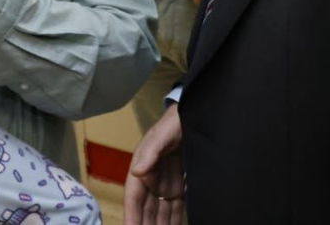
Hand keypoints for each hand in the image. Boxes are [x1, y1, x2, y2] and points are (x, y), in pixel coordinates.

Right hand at [124, 102, 184, 224]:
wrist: (198, 115)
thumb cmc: (176, 121)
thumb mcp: (163, 133)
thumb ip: (151, 151)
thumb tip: (136, 171)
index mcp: (142, 168)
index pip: (134, 198)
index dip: (132, 216)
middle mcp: (151, 180)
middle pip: (147, 210)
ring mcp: (166, 184)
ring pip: (160, 213)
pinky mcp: (179, 187)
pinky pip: (175, 209)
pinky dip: (174, 221)